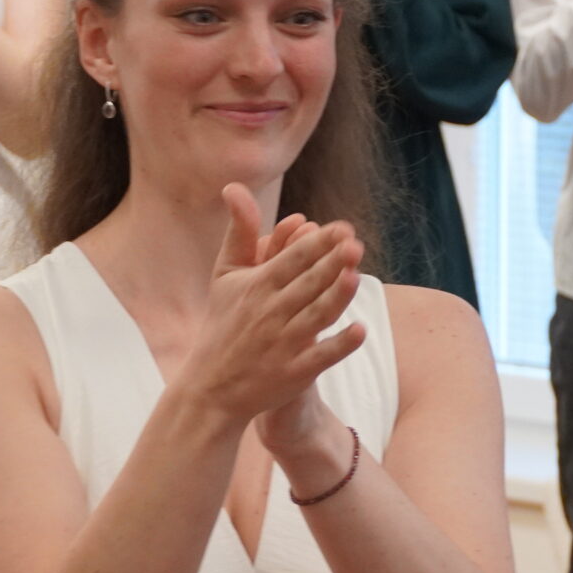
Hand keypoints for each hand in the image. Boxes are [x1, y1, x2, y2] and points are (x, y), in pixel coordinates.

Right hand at [174, 185, 365, 433]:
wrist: (211, 386)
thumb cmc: (223, 323)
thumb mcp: (226, 275)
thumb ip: (239, 232)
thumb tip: (234, 186)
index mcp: (257, 286)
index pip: (292, 259)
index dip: (318, 243)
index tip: (343, 228)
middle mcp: (270, 313)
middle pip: (307, 284)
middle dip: (331, 263)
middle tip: (355, 244)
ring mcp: (283, 345)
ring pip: (316, 316)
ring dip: (336, 297)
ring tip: (356, 277)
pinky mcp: (293, 374)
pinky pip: (320, 357)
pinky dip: (339, 344)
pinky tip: (360, 330)